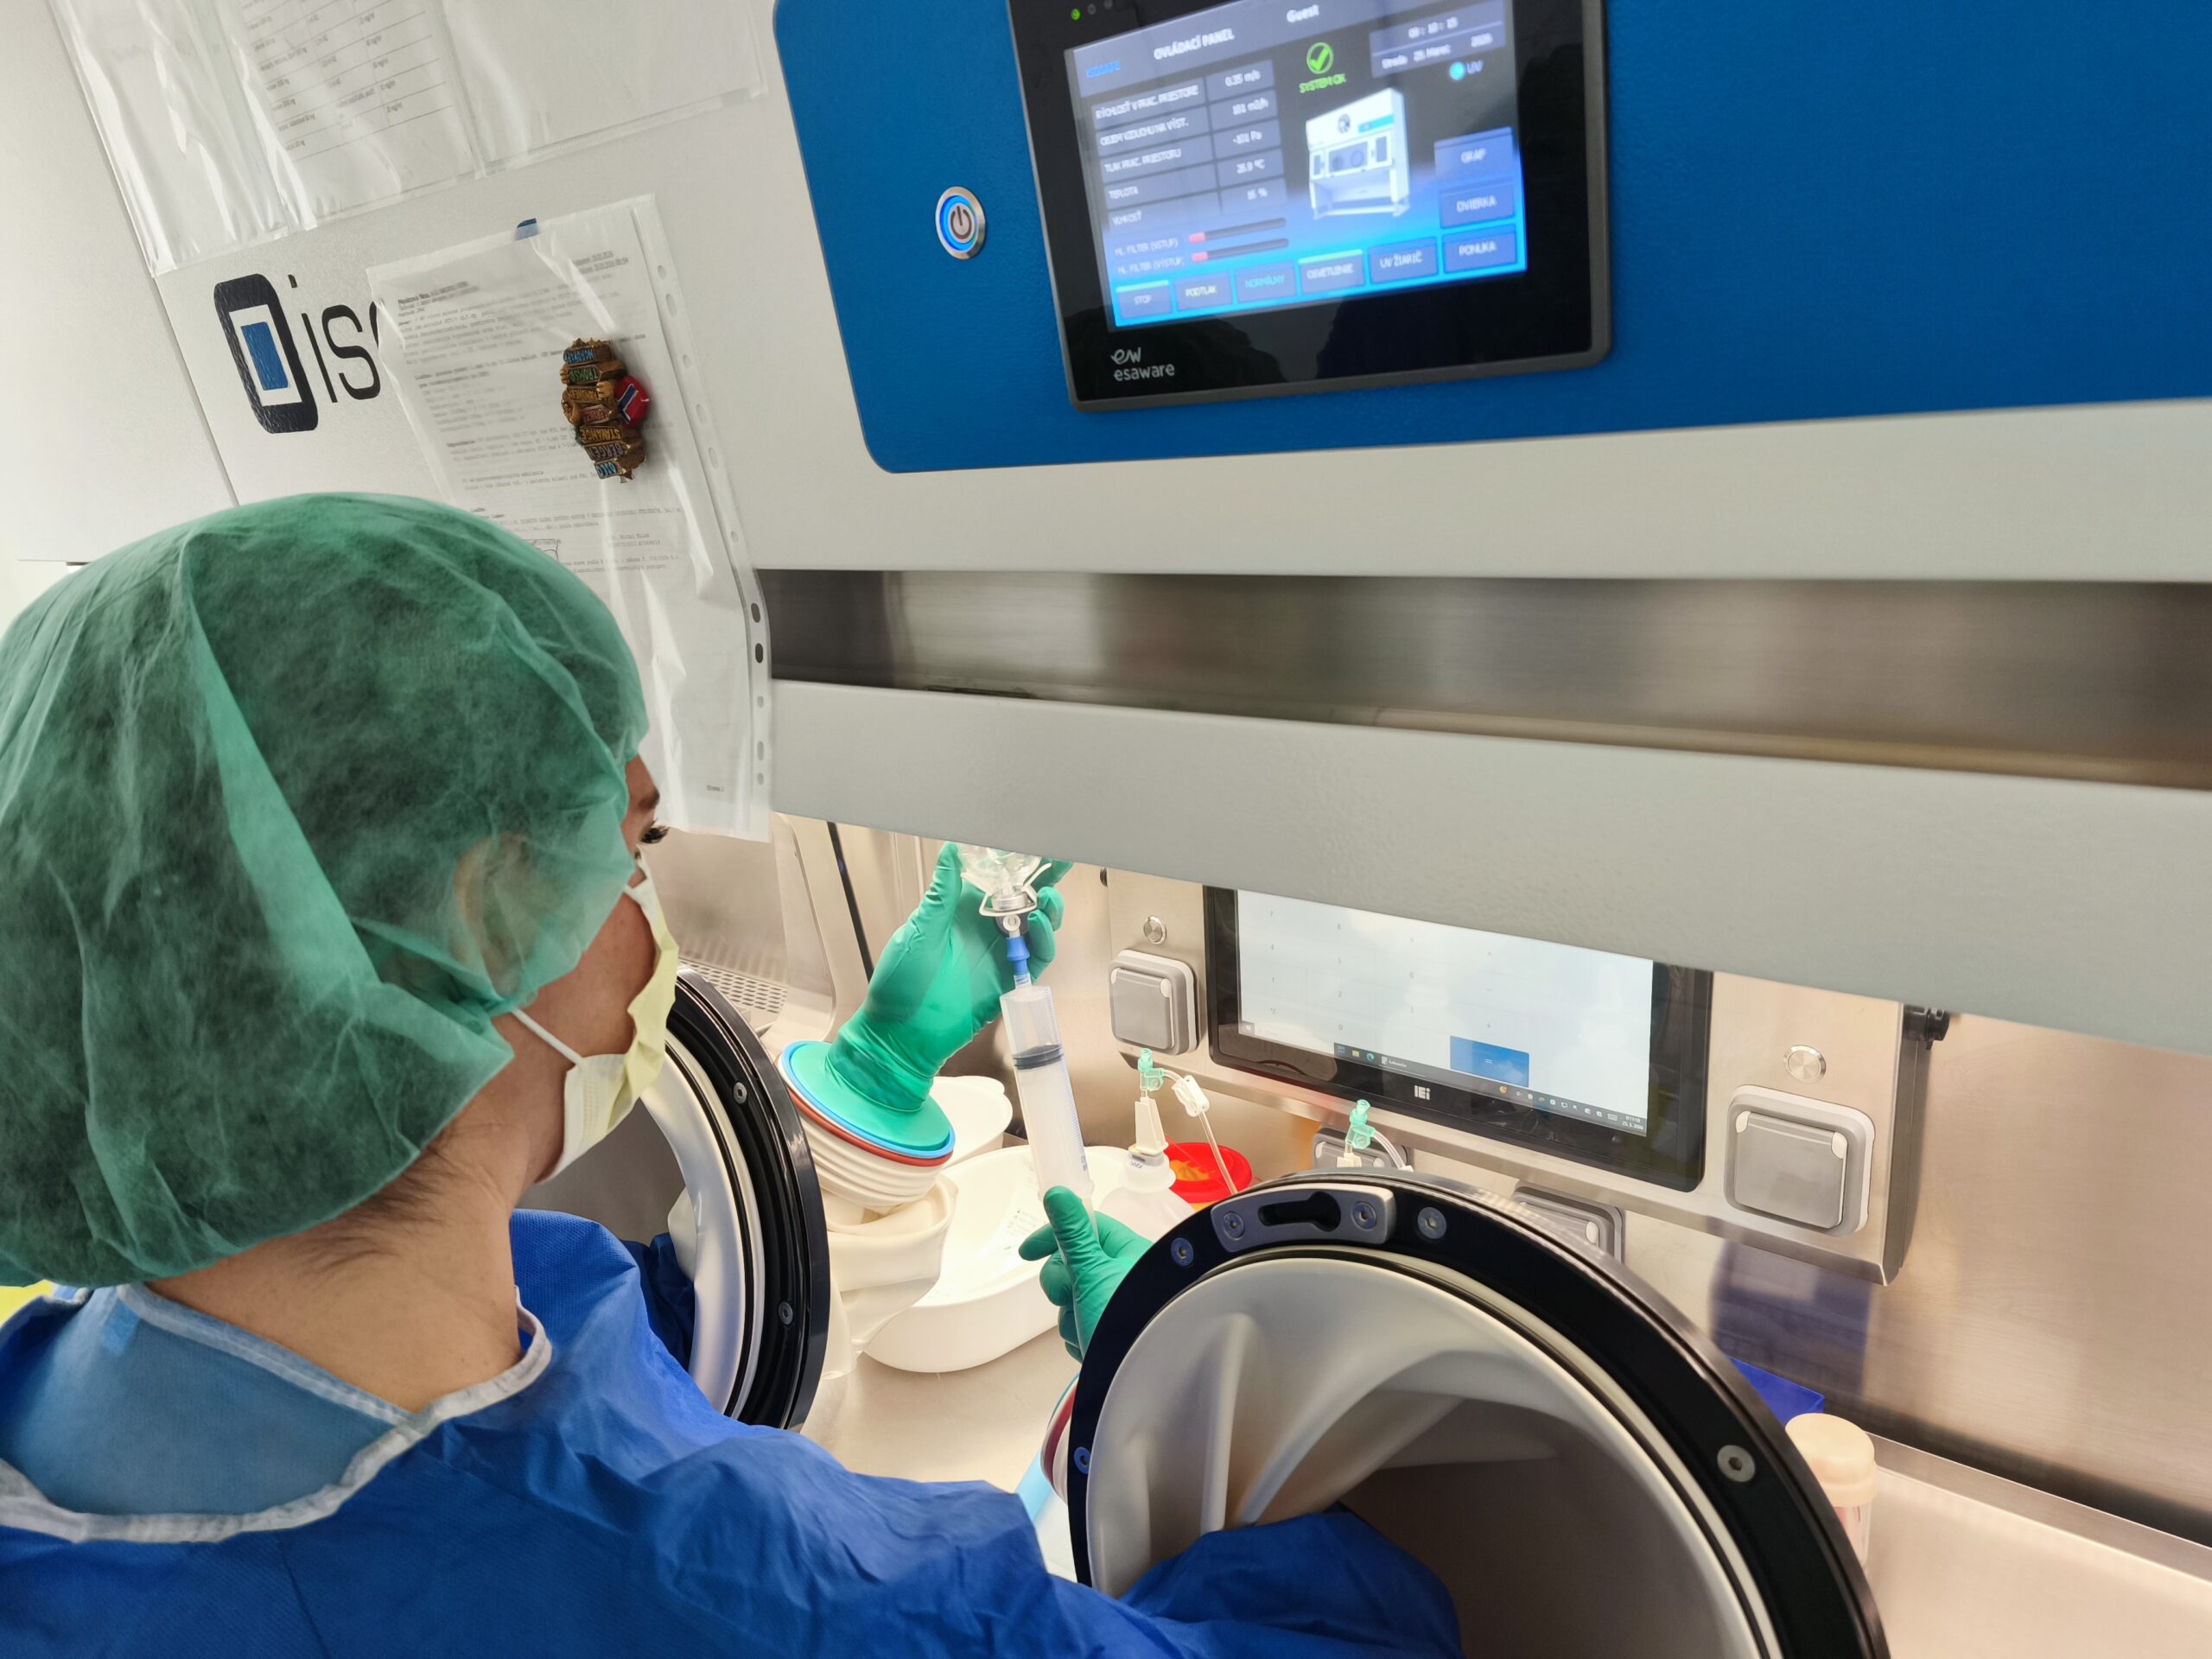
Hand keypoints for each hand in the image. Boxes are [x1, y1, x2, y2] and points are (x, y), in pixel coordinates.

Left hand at [822, 844, 1067, 1114]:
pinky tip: (1039, 924)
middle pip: (1025, 898)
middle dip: (1045, 878)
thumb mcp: (919, 930)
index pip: (996, 879)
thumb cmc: (902, 980)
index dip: (1016, 861)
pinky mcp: (1011, 978)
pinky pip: (1036, 956)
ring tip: (1048, 897)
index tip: (1032, 840)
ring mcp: (1000, 953)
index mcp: (963, 909)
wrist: (904, 1032)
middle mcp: (986, 928)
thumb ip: (942, 893)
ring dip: (1048, 908)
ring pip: (1038, 924)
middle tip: (1061, 859)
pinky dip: (1043, 939)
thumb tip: (952, 849)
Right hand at [1019, 1186, 1149, 1358]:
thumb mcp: (1092, 1271)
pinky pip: (1078, 1323)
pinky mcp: (1108, 1331)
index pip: (1085, 1228)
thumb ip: (1071, 1233)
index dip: (1053, 1237)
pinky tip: (1088, 1343)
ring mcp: (1116, 1306)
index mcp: (1130, 1252)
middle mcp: (1126, 1276)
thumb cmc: (1125, 1320)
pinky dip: (1077, 1334)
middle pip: (1073, 1266)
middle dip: (1063, 1285)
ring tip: (1085, 1327)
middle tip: (1070, 1296)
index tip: (1028, 1251)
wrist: (1136, 1378)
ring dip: (1070, 1314)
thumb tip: (1058, 1193)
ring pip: (1073, 1298)